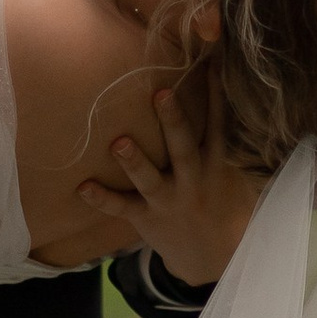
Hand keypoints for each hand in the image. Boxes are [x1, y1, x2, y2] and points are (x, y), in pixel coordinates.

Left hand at [77, 63, 264, 290]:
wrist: (215, 255)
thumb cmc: (220, 198)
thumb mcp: (234, 170)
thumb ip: (228, 135)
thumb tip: (224, 85)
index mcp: (216, 162)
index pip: (218, 122)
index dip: (215, 93)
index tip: (211, 62)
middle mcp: (193, 179)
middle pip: (183, 146)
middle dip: (173, 121)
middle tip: (161, 93)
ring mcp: (169, 199)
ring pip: (150, 179)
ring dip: (135, 161)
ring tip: (119, 143)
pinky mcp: (147, 217)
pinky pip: (122, 207)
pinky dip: (102, 198)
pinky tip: (82, 187)